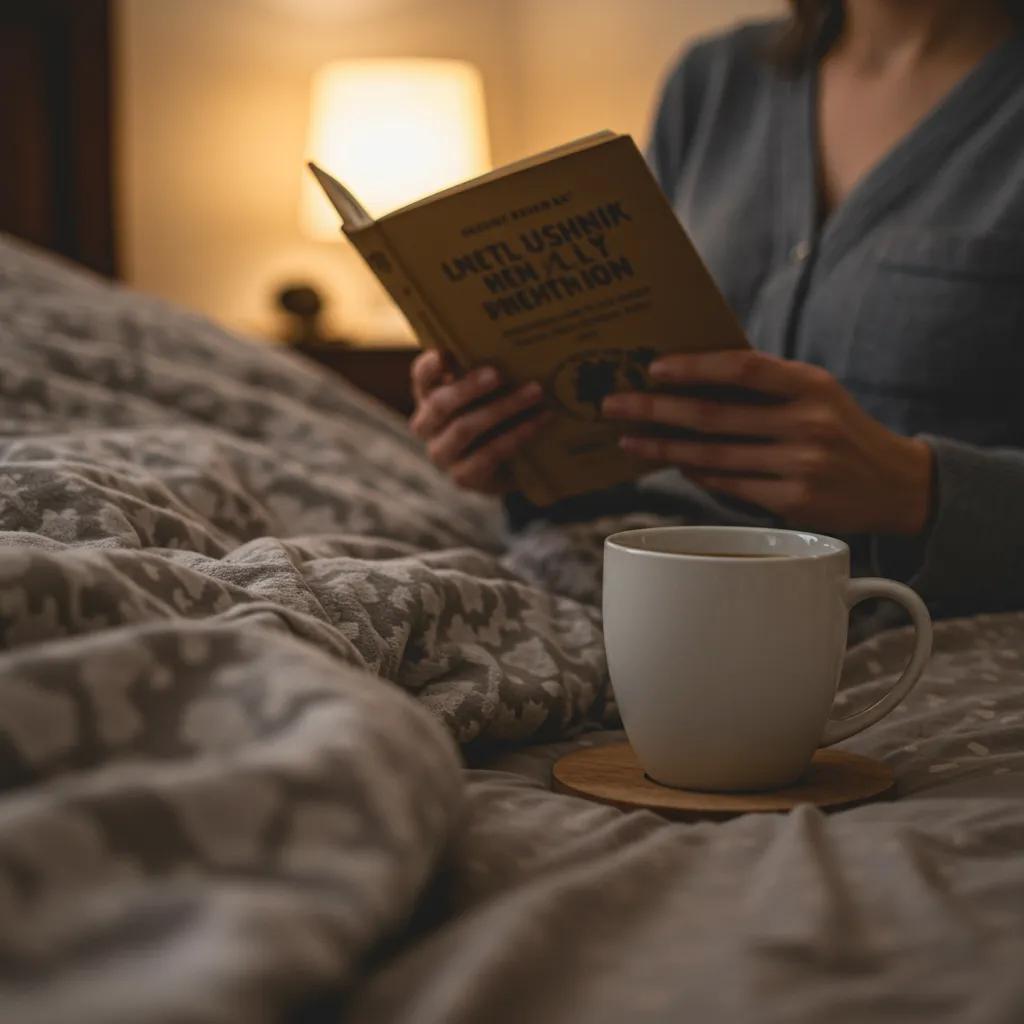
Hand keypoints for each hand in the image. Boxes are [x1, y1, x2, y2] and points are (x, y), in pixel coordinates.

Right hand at [409, 349, 548, 493]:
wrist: (511, 466)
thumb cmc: (497, 415)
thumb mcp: (489, 391)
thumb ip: (488, 371)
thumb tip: (511, 342)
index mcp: (429, 396)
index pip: (421, 377)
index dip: (429, 366)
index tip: (444, 353)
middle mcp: (427, 425)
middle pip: (440, 404)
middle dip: (470, 387)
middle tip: (498, 374)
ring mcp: (441, 454)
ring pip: (465, 429)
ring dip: (503, 408)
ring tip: (535, 392)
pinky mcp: (462, 477)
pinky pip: (489, 454)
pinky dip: (517, 435)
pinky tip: (540, 421)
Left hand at [601, 350, 933, 535]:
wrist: (896, 485)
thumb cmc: (841, 431)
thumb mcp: (817, 394)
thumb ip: (766, 386)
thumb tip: (690, 377)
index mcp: (812, 385)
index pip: (743, 368)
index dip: (694, 368)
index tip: (652, 369)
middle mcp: (808, 424)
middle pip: (714, 417)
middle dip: (655, 410)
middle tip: (613, 405)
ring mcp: (802, 466)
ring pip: (713, 456)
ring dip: (664, 448)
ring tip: (629, 440)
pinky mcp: (795, 503)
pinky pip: (729, 485)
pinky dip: (696, 473)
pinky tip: (672, 463)